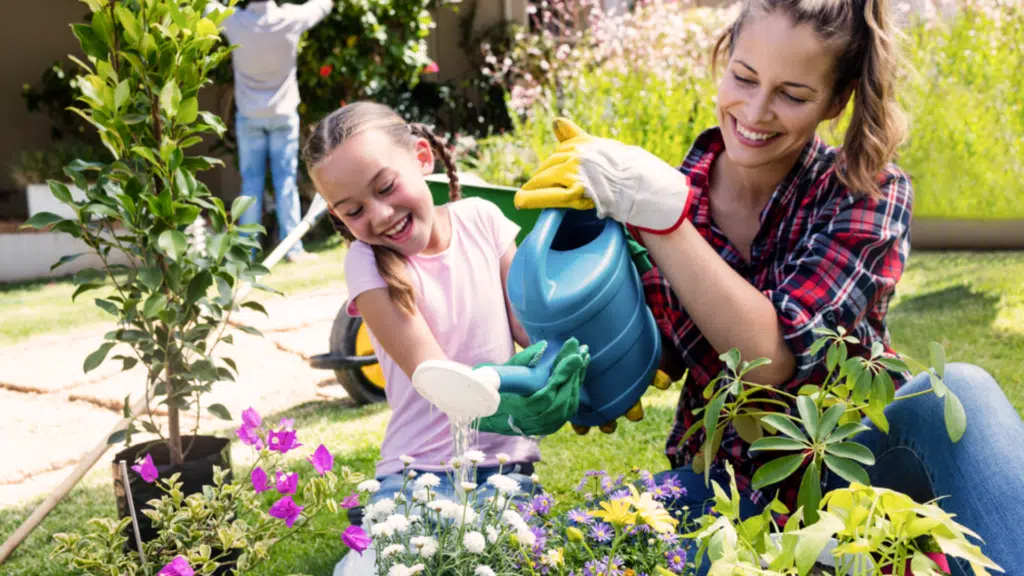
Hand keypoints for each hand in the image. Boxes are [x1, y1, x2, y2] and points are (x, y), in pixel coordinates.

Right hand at [476, 338, 589, 436]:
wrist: (483, 413)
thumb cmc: (490, 388)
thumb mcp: (500, 371)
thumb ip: (523, 360)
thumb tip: (545, 346)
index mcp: (516, 409)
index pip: (547, 393)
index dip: (563, 373)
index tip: (574, 353)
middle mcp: (530, 421)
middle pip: (562, 398)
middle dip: (574, 372)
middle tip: (582, 350)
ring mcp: (540, 427)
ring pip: (567, 406)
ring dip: (577, 380)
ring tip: (582, 358)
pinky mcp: (547, 427)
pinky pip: (567, 411)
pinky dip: (574, 391)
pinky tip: (578, 375)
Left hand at [514, 117, 694, 233]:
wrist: (643, 184)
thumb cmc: (624, 168)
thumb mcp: (598, 146)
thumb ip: (575, 135)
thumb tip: (556, 120)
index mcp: (582, 144)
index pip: (560, 152)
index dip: (551, 166)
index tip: (544, 174)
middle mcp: (576, 155)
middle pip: (550, 166)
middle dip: (541, 178)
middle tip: (534, 189)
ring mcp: (576, 173)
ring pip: (546, 179)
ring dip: (533, 188)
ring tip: (525, 197)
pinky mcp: (577, 192)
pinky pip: (550, 195)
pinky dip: (533, 198)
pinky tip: (521, 202)